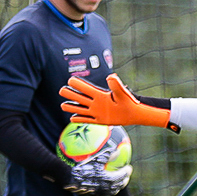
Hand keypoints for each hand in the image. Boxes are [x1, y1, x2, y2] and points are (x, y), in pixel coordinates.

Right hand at [60, 74, 177, 130]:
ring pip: (80, 109)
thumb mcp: (122, 93)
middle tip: (61, 90)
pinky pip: (87, 119)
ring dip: (72, 107)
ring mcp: (97, 111)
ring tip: (63, 105)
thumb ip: (116, 85)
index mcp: (100, 95)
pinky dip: (80, 119)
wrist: (135, 113)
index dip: (78, 84)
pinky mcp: (99, 120)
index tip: (70, 80)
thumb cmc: (130, 102)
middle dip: (71, 94)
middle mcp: (96, 102)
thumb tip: (111, 76)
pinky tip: (72, 118)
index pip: (85, 88)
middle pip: (80, 97)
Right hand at [62, 146, 132, 195]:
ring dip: (117, 186)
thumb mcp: (95, 159)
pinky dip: (108, 190)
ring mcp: (100, 194)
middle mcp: (106, 189)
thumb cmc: (82, 167)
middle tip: (127, 175)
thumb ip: (108, 155)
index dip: (127, 171)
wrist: (69, 179)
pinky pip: (104, 194)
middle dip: (124, 180)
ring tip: (119, 182)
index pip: (122, 176)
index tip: (129, 167)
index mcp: (109, 179)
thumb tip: (118, 150)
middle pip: (119, 185)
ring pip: (112, 191)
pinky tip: (106, 186)